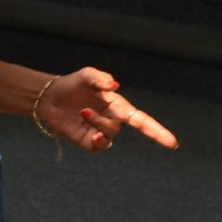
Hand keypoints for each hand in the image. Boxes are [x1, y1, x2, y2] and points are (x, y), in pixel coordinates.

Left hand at [39, 68, 178, 151]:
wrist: (48, 98)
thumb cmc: (72, 84)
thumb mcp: (86, 75)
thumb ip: (101, 78)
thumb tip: (114, 86)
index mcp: (118, 106)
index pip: (142, 121)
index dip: (158, 132)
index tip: (173, 144)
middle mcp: (112, 120)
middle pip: (125, 127)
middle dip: (109, 122)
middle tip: (85, 110)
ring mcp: (100, 132)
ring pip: (110, 134)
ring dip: (98, 124)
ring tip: (82, 113)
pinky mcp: (87, 142)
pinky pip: (99, 147)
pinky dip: (97, 142)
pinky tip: (90, 133)